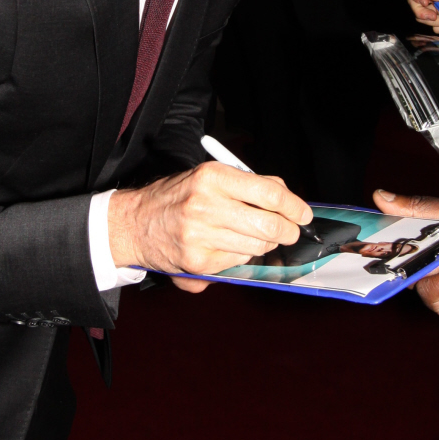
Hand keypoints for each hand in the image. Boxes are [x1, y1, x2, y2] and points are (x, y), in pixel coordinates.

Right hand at [109, 162, 311, 292]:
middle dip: (287, 231)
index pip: (269, 193)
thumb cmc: (178, 197)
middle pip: (269, 225)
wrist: (136, 223)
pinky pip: (238, 262)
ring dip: (263, 244)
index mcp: (211, 177)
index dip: (294, 206)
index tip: (303, 214)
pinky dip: (240, 256)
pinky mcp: (198, 262)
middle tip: (289, 231)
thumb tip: (286, 197)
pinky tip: (226, 246)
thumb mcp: (209, 177)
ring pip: (257, 246)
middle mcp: (205, 205)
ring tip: (250, 235)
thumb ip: (248, 184)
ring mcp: (201, 236)